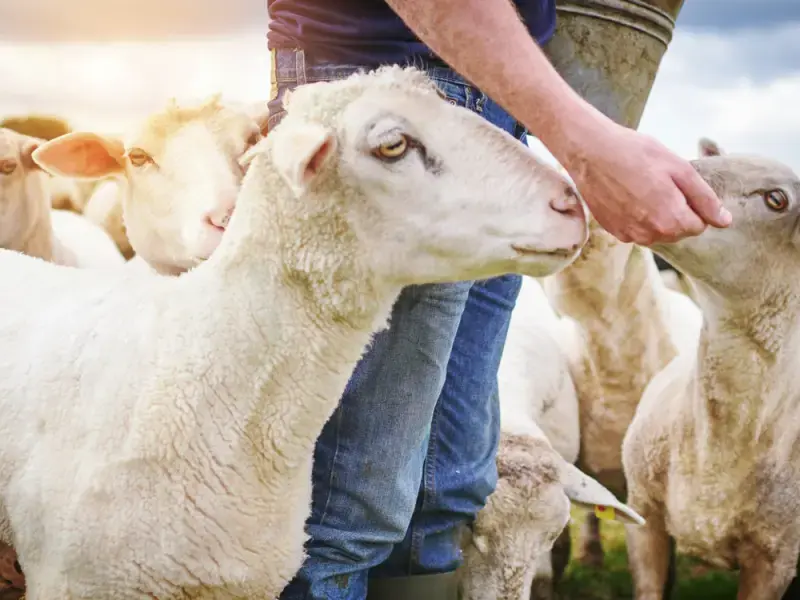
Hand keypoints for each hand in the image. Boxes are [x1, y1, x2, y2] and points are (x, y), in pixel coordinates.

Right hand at [559, 119, 731, 244]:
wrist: (591, 152)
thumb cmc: (636, 153)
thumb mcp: (680, 169)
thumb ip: (705, 199)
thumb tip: (725, 221)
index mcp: (672, 220)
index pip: (699, 226)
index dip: (694, 205)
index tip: (679, 186)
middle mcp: (651, 235)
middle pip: (678, 232)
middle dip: (676, 212)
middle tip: (659, 184)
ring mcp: (630, 235)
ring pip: (657, 233)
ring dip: (657, 216)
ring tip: (642, 188)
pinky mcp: (614, 232)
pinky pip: (637, 231)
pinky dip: (638, 217)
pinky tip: (628, 196)